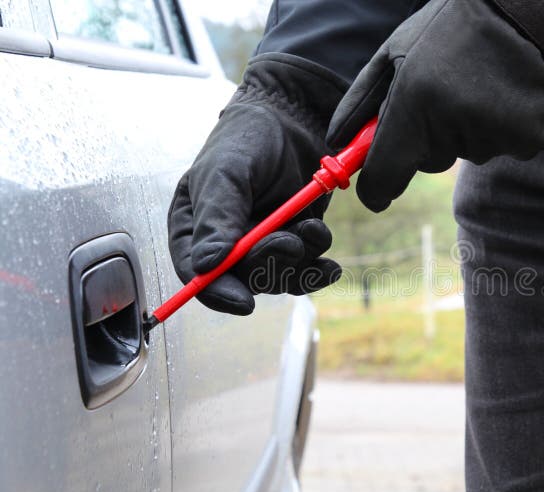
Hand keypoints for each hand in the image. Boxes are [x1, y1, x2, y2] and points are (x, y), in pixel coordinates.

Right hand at [168, 53, 347, 314]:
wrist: (296, 116)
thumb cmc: (249, 137)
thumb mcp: (226, 173)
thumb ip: (216, 218)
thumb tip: (207, 266)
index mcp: (194, 226)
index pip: (196, 273)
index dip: (217, 293)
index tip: (243, 302)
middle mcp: (226, 241)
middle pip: (242, 279)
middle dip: (270, 265)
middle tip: (290, 241)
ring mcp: (262, 243)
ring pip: (277, 278)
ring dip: (298, 263)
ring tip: (312, 230)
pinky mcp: (295, 240)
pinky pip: (304, 270)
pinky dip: (317, 268)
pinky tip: (330, 262)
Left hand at [326, 0, 543, 212]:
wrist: (523, 8)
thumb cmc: (448, 28)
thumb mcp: (394, 52)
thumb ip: (360, 102)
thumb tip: (336, 143)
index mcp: (413, 103)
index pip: (384, 177)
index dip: (376, 190)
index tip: (375, 192)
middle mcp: (451, 125)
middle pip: (427, 163)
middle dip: (427, 139)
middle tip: (443, 94)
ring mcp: (492, 136)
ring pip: (464, 153)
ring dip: (466, 130)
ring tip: (478, 85)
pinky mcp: (527, 140)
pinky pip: (502, 149)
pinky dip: (501, 129)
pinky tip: (505, 95)